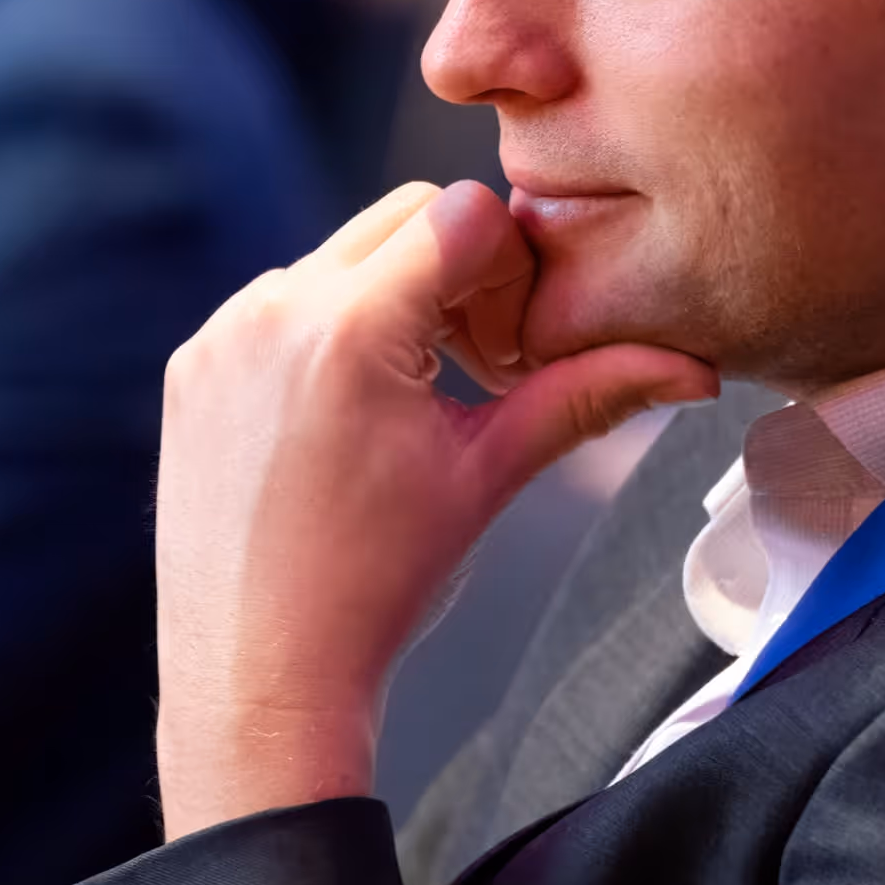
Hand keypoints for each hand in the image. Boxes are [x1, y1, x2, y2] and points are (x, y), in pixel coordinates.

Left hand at [154, 182, 713, 833]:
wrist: (259, 672)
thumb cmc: (378, 585)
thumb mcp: (488, 476)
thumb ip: (584, 396)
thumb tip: (693, 369)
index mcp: (352, 329)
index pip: (461, 212)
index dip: (508, 267)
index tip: (510, 346)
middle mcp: (274, 311)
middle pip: (400, 217)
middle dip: (453, 274)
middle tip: (475, 368)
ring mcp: (222, 334)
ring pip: (337, 258)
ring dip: (387, 300)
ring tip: (410, 402)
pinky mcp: (191, 363)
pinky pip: (276, 306)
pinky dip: (322, 335)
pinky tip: (344, 420)